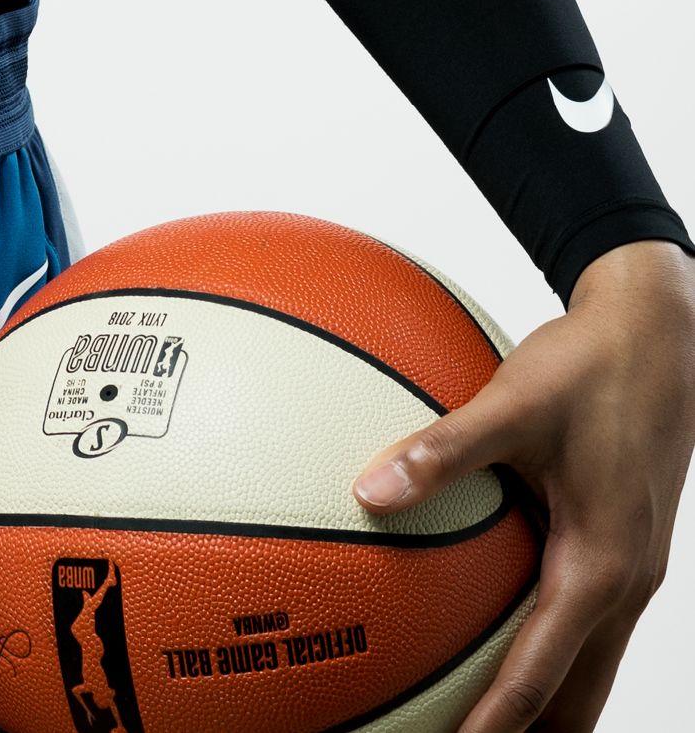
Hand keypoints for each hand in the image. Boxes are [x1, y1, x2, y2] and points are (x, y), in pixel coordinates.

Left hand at [352, 240, 694, 729]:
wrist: (660, 335)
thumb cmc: (592, 366)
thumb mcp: (513, 401)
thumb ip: (443, 450)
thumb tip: (368, 491)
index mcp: (600, 567)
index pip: (541, 675)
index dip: (497, 725)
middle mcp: (621, 584)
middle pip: (573, 696)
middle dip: (525, 731)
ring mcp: (627, 571)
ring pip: (583, 663)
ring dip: (539, 699)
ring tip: (476, 717)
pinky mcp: (619, 547)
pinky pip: (580, 617)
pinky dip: (544, 645)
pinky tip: (490, 620)